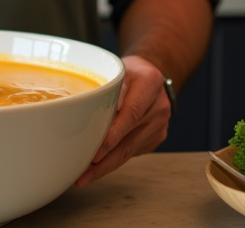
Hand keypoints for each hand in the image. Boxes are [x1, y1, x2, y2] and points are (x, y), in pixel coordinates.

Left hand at [74, 55, 170, 187]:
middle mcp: (158, 107)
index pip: (132, 112)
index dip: (116, 131)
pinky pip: (132, 152)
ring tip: (85, 175)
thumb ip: (111, 85)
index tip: (102, 146)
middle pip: (130, 138)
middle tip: (84, 170)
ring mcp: (159, 125)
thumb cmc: (130, 72)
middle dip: (106, 158)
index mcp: (149, 84)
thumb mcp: (120, 69)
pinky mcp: (156, 137)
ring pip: (130, 151)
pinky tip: (98, 167)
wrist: (152, 75)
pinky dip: (114, 161)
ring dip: (106, 165)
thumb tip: (97, 105)